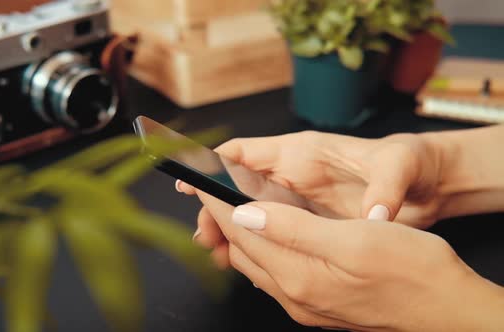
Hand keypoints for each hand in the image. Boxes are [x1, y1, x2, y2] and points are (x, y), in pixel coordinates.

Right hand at [180, 131, 444, 230]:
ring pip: (250, 213)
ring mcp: (297, 200)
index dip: (213, 164)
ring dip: (230, 230)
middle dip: (216, 208)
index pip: (245, 152)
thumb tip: (374, 216)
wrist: (427, 182)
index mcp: (302, 152)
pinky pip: (270, 231)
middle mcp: (291, 175)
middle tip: (205, 234)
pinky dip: (253, 244)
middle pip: (238, 187)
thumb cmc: (408, 162)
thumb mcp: (400, 165)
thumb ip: (385, 187)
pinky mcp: (307, 221)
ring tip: (217, 252)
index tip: (192, 182)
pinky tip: (244, 261)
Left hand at [193, 191, 503, 330]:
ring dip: (237, 235)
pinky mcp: (316, 303)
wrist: (445, 309)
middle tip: (208, 189)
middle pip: (240, 250)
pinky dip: (260, 250)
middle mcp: (294, 294)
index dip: (216, 201)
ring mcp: (304, 302)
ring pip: (254, 263)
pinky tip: (266, 236)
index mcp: (298, 275)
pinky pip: (273, 274)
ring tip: (228, 208)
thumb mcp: (353, 239)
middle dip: (219, 218)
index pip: (240, 231)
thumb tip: (244, 214)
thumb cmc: (410, 269)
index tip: (199, 179)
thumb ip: (293, 229)